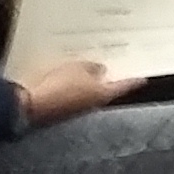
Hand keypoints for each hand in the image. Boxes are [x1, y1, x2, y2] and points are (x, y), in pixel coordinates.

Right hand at [18, 59, 139, 124]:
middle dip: (110, 78)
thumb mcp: (77, 69)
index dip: (133, 80)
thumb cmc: (58, 86)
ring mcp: (77, 109)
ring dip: (91, 81)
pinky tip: (70, 75)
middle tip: (115, 65)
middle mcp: (93, 104)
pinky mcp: (62, 109)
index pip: (124, 85)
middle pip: (106, 90)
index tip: (143, 78)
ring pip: (89, 92)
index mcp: (102, 94)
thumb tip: (101, 69)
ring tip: (90, 65)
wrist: (30, 107)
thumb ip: (92, 68)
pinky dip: (75, 85)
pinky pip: (73, 94)